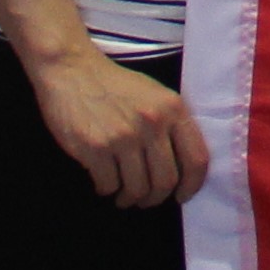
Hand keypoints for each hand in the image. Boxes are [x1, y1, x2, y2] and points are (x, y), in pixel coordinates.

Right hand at [22, 39, 212, 205]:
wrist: (72, 70)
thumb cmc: (115, 85)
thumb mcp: (155, 94)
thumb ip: (172, 125)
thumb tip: (183, 167)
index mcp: (172, 109)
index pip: (197, 159)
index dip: (192, 185)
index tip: (182, 195)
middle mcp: (152, 123)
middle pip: (165, 181)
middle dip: (155, 198)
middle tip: (146, 199)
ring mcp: (123, 137)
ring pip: (137, 188)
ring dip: (130, 198)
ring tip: (124, 195)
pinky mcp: (96, 147)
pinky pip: (109, 184)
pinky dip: (107, 189)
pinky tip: (104, 182)